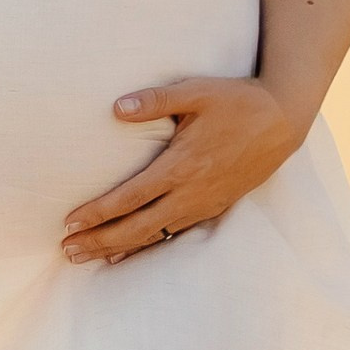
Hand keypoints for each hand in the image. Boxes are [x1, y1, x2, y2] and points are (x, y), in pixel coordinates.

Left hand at [59, 77, 302, 263]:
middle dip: (100, 241)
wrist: (282, 121)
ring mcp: (203, 204)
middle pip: (137, 227)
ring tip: (87, 257)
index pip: (131, 197)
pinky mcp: (214, 207)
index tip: (70, 223)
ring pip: (154, 235)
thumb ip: (155, 100)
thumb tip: (116, 108)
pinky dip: (147, 246)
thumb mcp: (196, 92)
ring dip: (118, 248)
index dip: (98, 213)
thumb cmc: (237, 102)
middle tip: (67, 251)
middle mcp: (190, 192)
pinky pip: (174, 234)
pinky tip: (128, 253)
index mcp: (181, 166)